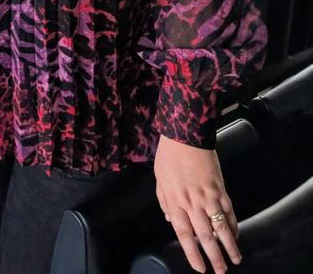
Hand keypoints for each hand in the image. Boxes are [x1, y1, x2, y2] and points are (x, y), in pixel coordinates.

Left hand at [154, 134, 240, 273]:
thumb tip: (170, 220)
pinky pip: (229, 211)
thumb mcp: (159, 178)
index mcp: (175, 201)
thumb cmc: (169, 155)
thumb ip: (164, 201)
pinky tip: (236, 234)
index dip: (192, 253)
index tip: (200, 268)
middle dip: (214, 256)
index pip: (184, 234)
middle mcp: (193, 203)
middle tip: (220, 271)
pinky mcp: (221, 189)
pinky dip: (233, 225)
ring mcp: (209, 196)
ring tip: (235, 259)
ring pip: (221, 227)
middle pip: (205, 236)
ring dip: (229, 245)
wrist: (186, 135)